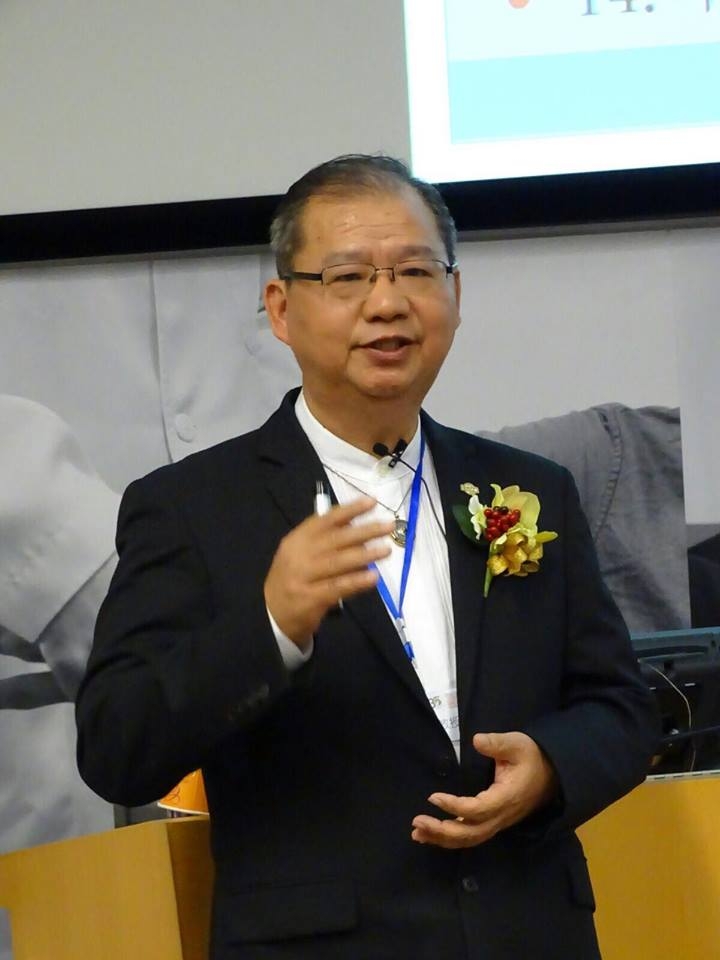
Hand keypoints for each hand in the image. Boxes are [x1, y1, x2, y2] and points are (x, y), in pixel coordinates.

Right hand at [264, 497, 393, 647]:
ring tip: (386, 549)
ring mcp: (303, 577)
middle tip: (388, 526)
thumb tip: (357, 525)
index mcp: (297, 539)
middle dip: (364, 531)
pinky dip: (356, 581)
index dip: (349, 510)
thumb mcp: (300, 554)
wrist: (271, 614)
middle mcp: (298, 555)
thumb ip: (324, 540)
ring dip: (365, 554)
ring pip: (338, 562)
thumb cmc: (293, 579)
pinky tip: (373, 577)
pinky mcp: (310, 599)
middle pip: (335, 539)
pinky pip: (337, 587)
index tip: (372, 502)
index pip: (325, 520)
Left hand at [411, 731, 557, 848]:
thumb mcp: (517, 744)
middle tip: (417, 821)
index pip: (478, 809)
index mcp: (506, 797)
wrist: (553, 774)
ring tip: (417, 833)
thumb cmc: (532, 756)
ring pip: (470, 839)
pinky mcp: (495, 822)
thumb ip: (497, 743)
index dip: (455, 806)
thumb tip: (477, 740)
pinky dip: (451, 839)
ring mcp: (499, 822)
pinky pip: (472, 836)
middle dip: (443, 830)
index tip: (433, 797)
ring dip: (443, 838)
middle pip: (471, 832)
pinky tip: (432, 835)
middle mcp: (502, 816)